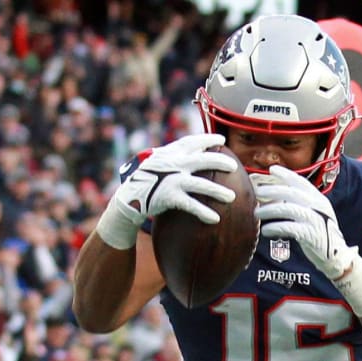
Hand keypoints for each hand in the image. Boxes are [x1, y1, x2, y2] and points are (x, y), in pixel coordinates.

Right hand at [95, 133, 237, 249]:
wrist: (128, 198)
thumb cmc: (146, 180)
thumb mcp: (158, 162)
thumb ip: (174, 156)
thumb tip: (197, 152)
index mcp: (170, 153)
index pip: (191, 142)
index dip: (207, 140)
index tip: (221, 141)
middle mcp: (173, 164)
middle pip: (201, 160)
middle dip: (219, 161)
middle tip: (234, 166)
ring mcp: (171, 180)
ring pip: (200, 184)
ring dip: (217, 191)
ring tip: (231, 197)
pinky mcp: (169, 196)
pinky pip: (190, 204)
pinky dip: (203, 212)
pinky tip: (215, 219)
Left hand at [253, 165, 355, 280]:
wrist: (336, 256)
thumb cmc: (320, 234)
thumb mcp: (314, 214)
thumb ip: (300, 204)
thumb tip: (275, 196)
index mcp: (319, 199)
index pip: (301, 182)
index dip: (286, 174)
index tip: (272, 170)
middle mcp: (318, 206)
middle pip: (291, 192)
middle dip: (272, 190)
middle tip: (257, 192)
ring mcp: (315, 220)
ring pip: (287, 208)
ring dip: (269, 209)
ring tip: (257, 213)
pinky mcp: (310, 235)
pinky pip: (288, 227)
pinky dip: (274, 227)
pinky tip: (266, 230)